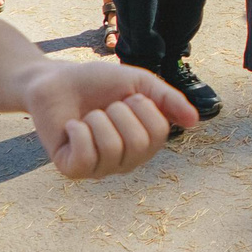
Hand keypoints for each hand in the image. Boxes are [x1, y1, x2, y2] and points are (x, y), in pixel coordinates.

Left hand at [24, 59, 191, 177]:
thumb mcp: (138, 83)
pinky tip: (73, 127)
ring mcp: (100, 169)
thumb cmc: (98, 83)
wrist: (57, 80)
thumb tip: (194, 120)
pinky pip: (85, 157)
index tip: (127, 97)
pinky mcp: (73, 170)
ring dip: (97, 120)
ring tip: (89, 116)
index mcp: (146, 142)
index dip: (143, 106)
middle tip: (107, 106)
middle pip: (139, 144)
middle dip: (120, 112)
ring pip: (111, 148)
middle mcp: (126, 161)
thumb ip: (167, 99)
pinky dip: (79, 132)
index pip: (159, 133)